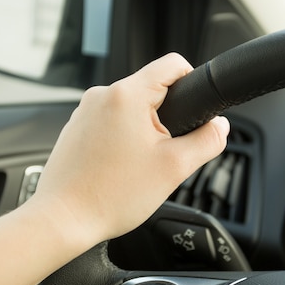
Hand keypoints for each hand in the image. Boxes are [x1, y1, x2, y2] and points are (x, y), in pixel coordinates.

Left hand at [32, 53, 229, 247]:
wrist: (64, 219)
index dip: (193, 82)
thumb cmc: (110, 195)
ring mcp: (84, 111)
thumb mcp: (174, 168)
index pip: (172, 64)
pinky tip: (119, 169)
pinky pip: (110, 124)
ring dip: (143, 131)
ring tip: (137, 166)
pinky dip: (122, 141)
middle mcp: (101, 95)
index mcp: (126, 95)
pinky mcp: (76, 128)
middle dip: (167, 118)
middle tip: (163, 153)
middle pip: (151, 89)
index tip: (195, 109)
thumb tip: (220, 127)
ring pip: (130, 109)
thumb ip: (207, 141)